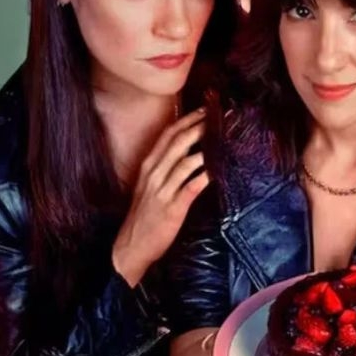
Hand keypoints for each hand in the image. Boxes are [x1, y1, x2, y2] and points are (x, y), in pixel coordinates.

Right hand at [113, 108, 209, 285]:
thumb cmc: (144, 216)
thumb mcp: (150, 186)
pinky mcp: (172, 208)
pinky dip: (206, 175)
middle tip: (220, 117)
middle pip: (178, 142)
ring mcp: (162, 190)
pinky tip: (219, 169)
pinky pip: (191, 186)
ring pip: (185, 161)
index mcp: (148, 166)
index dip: (188, 119)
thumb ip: (166, 168)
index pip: (169, 134)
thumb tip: (190, 152)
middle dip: (200, 126)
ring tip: (224, 139)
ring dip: (206, 148)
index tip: (205, 109)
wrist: (131, 246)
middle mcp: (153, 174)